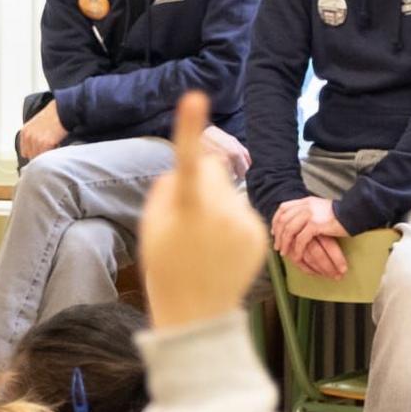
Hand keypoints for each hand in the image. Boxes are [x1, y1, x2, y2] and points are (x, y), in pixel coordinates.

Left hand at [16, 102, 68, 163]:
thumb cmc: (52, 116)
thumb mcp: (36, 124)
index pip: (25, 152)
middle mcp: (28, 137)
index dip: (34, 153)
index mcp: (24, 132)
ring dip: (47, 154)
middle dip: (40, 154)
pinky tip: (57, 144)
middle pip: (32, 156)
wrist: (62, 109)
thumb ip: (32, 136)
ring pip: (40, 157)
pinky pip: (49, 155)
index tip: (41, 151)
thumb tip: (34, 150)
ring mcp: (37, 140)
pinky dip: (54, 152)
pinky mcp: (46, 143)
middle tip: (49, 148)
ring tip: (53, 145)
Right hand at [140, 92, 268, 329]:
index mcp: (187, 208)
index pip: (188, 159)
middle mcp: (222, 210)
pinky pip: (243, 210)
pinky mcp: (260, 234)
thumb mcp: (150, 227)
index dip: (189, 128)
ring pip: (229, 191)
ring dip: (217, 203)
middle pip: (214, 169)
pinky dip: (231, 222)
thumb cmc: (165, 268)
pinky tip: (220, 247)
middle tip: (185, 214)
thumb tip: (185, 172)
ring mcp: (245, 223)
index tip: (194, 97)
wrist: (197, 314)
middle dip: (202, 179)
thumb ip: (166, 190)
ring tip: (204, 239)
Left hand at [271, 195, 348, 274]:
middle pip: (283, 220)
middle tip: (278, 246)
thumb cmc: (340, 214)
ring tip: (285, 253)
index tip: (274, 232)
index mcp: (305, 201)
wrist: (354, 212)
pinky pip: (301, 239)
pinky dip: (297, 249)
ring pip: (289, 230)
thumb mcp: (320, 208)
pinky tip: (297, 256)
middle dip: (278, 235)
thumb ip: (308, 211)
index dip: (276, 221)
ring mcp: (309, 214)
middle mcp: (305, 206)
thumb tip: (297, 221)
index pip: (283, 208)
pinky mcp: (315, 225)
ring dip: (285, 243)